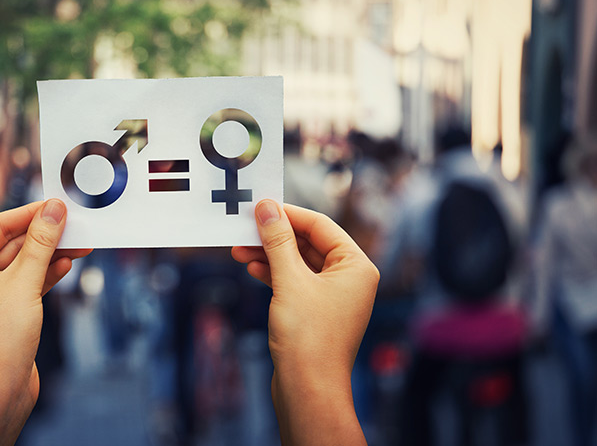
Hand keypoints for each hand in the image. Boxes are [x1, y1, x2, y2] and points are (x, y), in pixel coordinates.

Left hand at [0, 200, 90, 445]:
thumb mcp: (23, 283)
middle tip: (74, 223)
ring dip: (51, 254)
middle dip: (45, 235)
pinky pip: (29, 283)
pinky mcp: (8, 313)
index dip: (28, 213)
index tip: (56, 204)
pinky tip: (67, 265)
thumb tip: (54, 210)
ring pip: (24, 264)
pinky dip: (48, 274)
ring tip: (80, 244)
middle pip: (13, 243)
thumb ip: (41, 243)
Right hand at [232, 200, 378, 445]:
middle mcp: (350, 279)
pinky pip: (295, 281)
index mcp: (356, 266)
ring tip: (239, 249)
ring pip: (299, 262)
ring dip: (270, 254)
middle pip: (309, 243)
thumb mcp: (289, 280)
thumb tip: (267, 207)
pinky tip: (253, 269)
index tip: (260, 206)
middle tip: (245, 228)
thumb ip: (277, 240)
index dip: (288, 214)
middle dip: (275, 236)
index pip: (321, 225)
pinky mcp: (316, 312)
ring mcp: (333, 297)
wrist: (307, 390)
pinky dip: (274, 273)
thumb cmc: (308, 338)